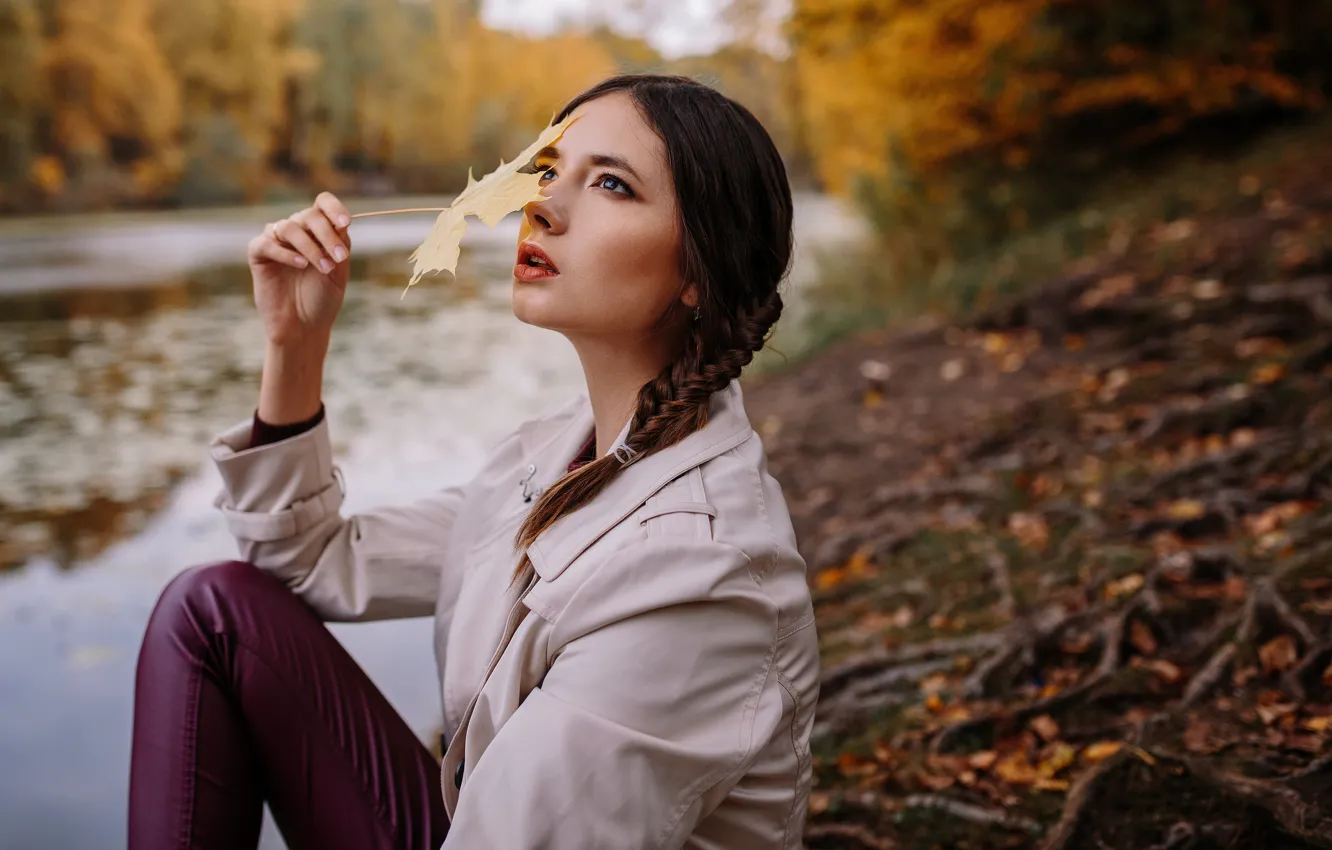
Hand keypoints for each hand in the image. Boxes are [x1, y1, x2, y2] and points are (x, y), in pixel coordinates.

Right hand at [248, 192, 351, 348]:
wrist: (304, 327)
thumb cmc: (322, 299)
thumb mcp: (338, 270)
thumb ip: (340, 245)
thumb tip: (342, 221)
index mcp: (318, 231)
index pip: (323, 204)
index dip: (334, 208)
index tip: (346, 223)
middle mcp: (296, 231)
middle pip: (309, 215)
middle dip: (327, 234)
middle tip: (340, 257)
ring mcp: (276, 242)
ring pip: (289, 227)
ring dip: (310, 246)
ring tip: (324, 267)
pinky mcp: (258, 255)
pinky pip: (266, 244)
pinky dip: (284, 252)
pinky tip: (300, 265)